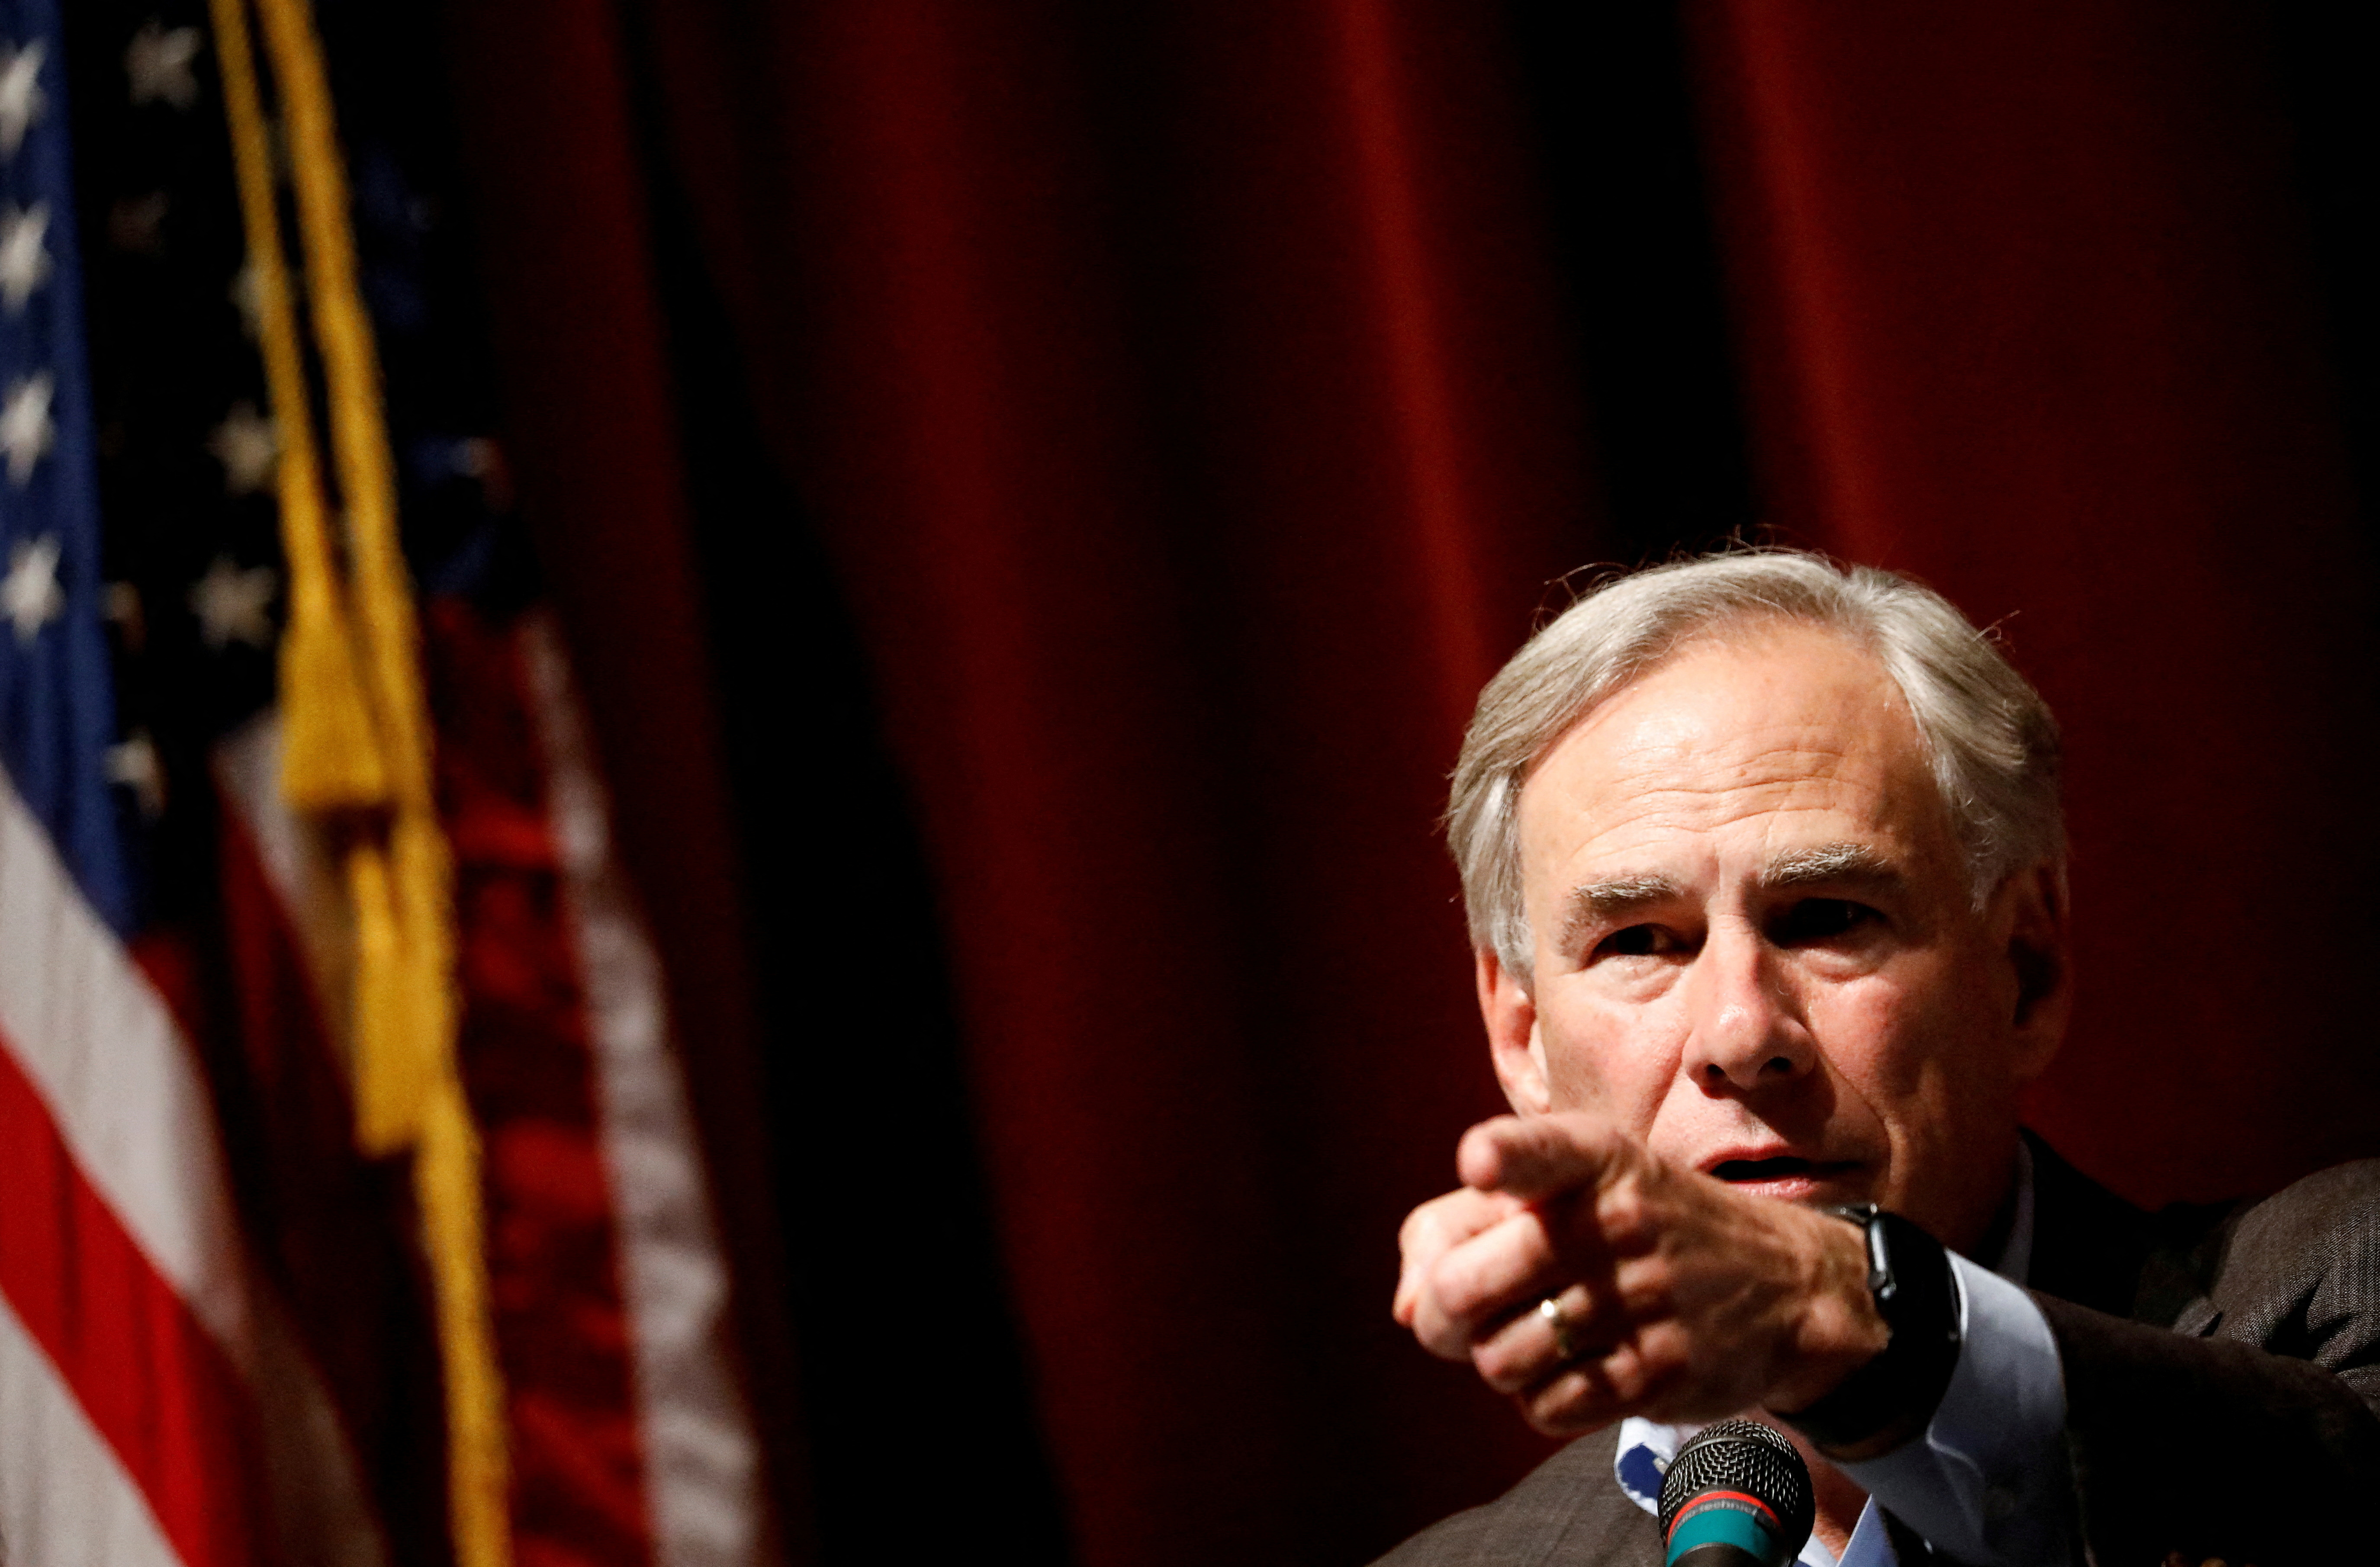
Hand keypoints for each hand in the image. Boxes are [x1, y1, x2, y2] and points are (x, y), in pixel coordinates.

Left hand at [1392, 1113, 1887, 1434]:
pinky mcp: (1660, 1369)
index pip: (1538, 1150)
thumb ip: (1462, 1225)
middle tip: (1456, 1319)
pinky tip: (1572, 1370)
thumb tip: (1405, 1309)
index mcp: (1592, 1156)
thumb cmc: (1641, 1227)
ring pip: (1498, 1360)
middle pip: (1464, 1290)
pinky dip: (1541, 1400)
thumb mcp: (1570, 1187)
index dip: (1500, 1158)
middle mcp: (1617, 1220)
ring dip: (1498, 1362)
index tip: (1479, 1166)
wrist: (1786, 1283)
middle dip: (1440, 1318)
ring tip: (1532, 1339)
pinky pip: (1547, 1407)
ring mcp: (1643, 1298)